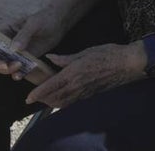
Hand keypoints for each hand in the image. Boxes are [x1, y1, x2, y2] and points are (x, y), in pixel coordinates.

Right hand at [0, 8, 65, 76]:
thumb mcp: (34, 23)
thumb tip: (13, 49)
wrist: (60, 23)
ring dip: (7, 70)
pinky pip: (18, 70)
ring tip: (19, 66)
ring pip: (4, 66)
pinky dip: (17, 74)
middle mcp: (7, 43)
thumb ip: (24, 35)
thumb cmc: (44, 18)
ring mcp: (16, 52)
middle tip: (8, 65)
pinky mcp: (26, 59)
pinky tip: (20, 75)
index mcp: (4, 32)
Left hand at [25, 42, 143, 107]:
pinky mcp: (89, 95)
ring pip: (62, 103)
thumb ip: (65, 58)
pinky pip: (72, 102)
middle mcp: (76, 86)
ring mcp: (83, 93)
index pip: (51, 86)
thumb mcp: (85, 51)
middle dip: (43, 99)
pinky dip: (63, 102)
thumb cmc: (107, 54)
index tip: (28, 98)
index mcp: (73, 73)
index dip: (38, 93)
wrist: (126, 64)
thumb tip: (49, 57)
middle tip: (35, 96)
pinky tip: (61, 97)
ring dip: (51, 102)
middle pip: (54, 98)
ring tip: (46, 97)